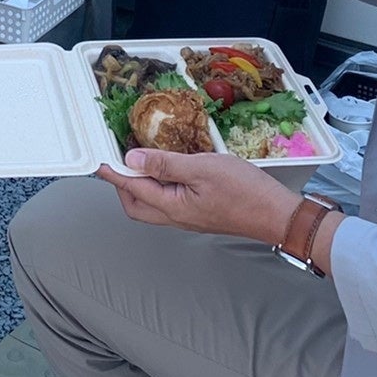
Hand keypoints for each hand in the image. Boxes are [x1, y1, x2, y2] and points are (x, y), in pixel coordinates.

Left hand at [96, 149, 298, 244]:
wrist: (276, 214)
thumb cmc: (244, 191)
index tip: (100, 162)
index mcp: (172, 207)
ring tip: (140, 161)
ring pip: (152, 205)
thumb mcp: (201, 168)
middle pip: (136, 205)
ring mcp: (188, 218)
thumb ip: (165, 163)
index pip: (132, 190)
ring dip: (140, 186)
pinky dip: (159, 187)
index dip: (113, 174)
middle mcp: (176, 217)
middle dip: (122, 185)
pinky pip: (168, 202)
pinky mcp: (199, 214)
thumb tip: (132, 159)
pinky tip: (167, 169)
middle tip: (118, 161)